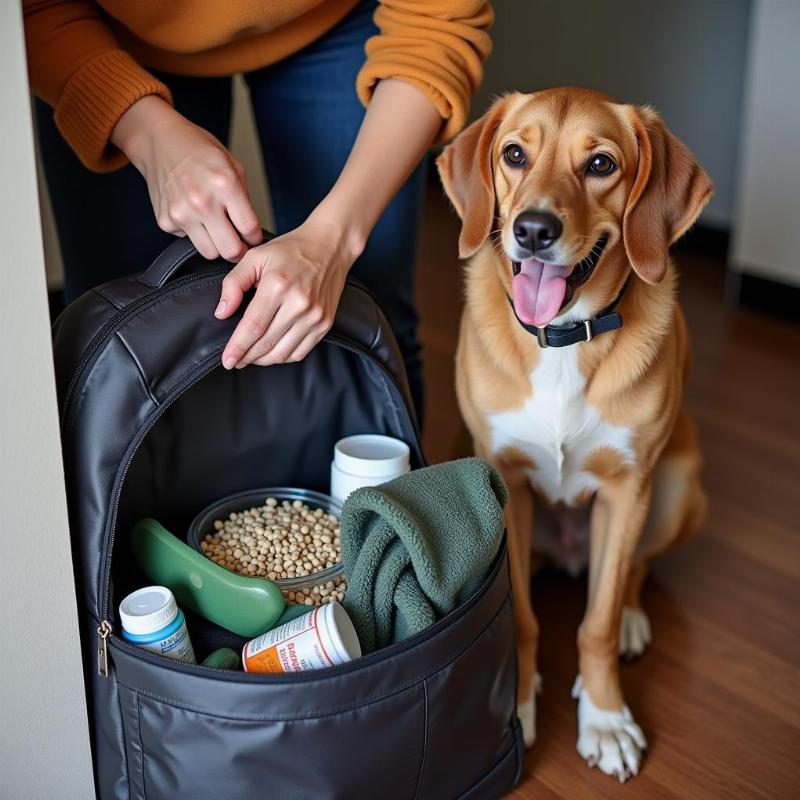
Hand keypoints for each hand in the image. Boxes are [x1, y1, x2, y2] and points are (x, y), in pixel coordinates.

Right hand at [111, 96, 262, 259]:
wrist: (159, 141)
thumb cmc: (199, 151)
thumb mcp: (234, 166)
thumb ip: (245, 200)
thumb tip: (251, 231)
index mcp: (225, 185)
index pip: (250, 230)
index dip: (255, 237)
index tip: (252, 237)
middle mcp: (202, 202)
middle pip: (231, 251)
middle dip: (239, 250)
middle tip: (238, 242)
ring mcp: (181, 213)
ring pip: (210, 253)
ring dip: (216, 245)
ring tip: (215, 228)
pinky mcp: (166, 221)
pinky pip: (188, 241)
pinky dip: (194, 233)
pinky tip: (193, 214)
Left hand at [215, 213, 363, 367]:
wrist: (330, 247)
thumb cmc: (291, 251)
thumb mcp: (255, 257)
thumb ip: (233, 284)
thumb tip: (222, 313)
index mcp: (277, 286)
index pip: (253, 327)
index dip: (237, 347)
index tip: (226, 360)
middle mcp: (298, 304)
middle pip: (266, 343)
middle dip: (247, 357)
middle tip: (234, 361)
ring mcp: (314, 316)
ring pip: (282, 353)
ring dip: (263, 360)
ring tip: (251, 357)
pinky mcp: (325, 324)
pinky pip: (300, 352)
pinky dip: (283, 357)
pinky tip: (272, 353)